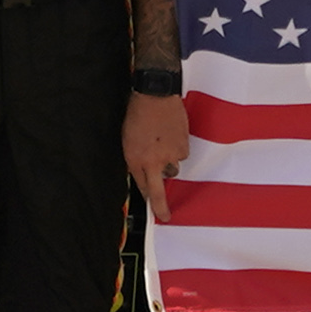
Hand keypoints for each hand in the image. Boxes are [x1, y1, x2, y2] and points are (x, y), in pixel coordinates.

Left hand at [123, 88, 191, 220]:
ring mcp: (170, 154)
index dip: (151, 201)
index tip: (158, 212)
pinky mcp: (183, 146)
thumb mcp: (127, 139)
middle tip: (165, 215)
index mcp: (136, 160)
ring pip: (172, 168)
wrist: (155, 95)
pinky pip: (181, 154)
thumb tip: (143, 173)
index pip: (144, 188)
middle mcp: (153, 161)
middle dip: (161, 205)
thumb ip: (135, 159)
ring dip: (168, 161)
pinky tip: (171, 136)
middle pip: (160, 188)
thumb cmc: (138, 114)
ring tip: (162, 142)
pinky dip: (177, 148)